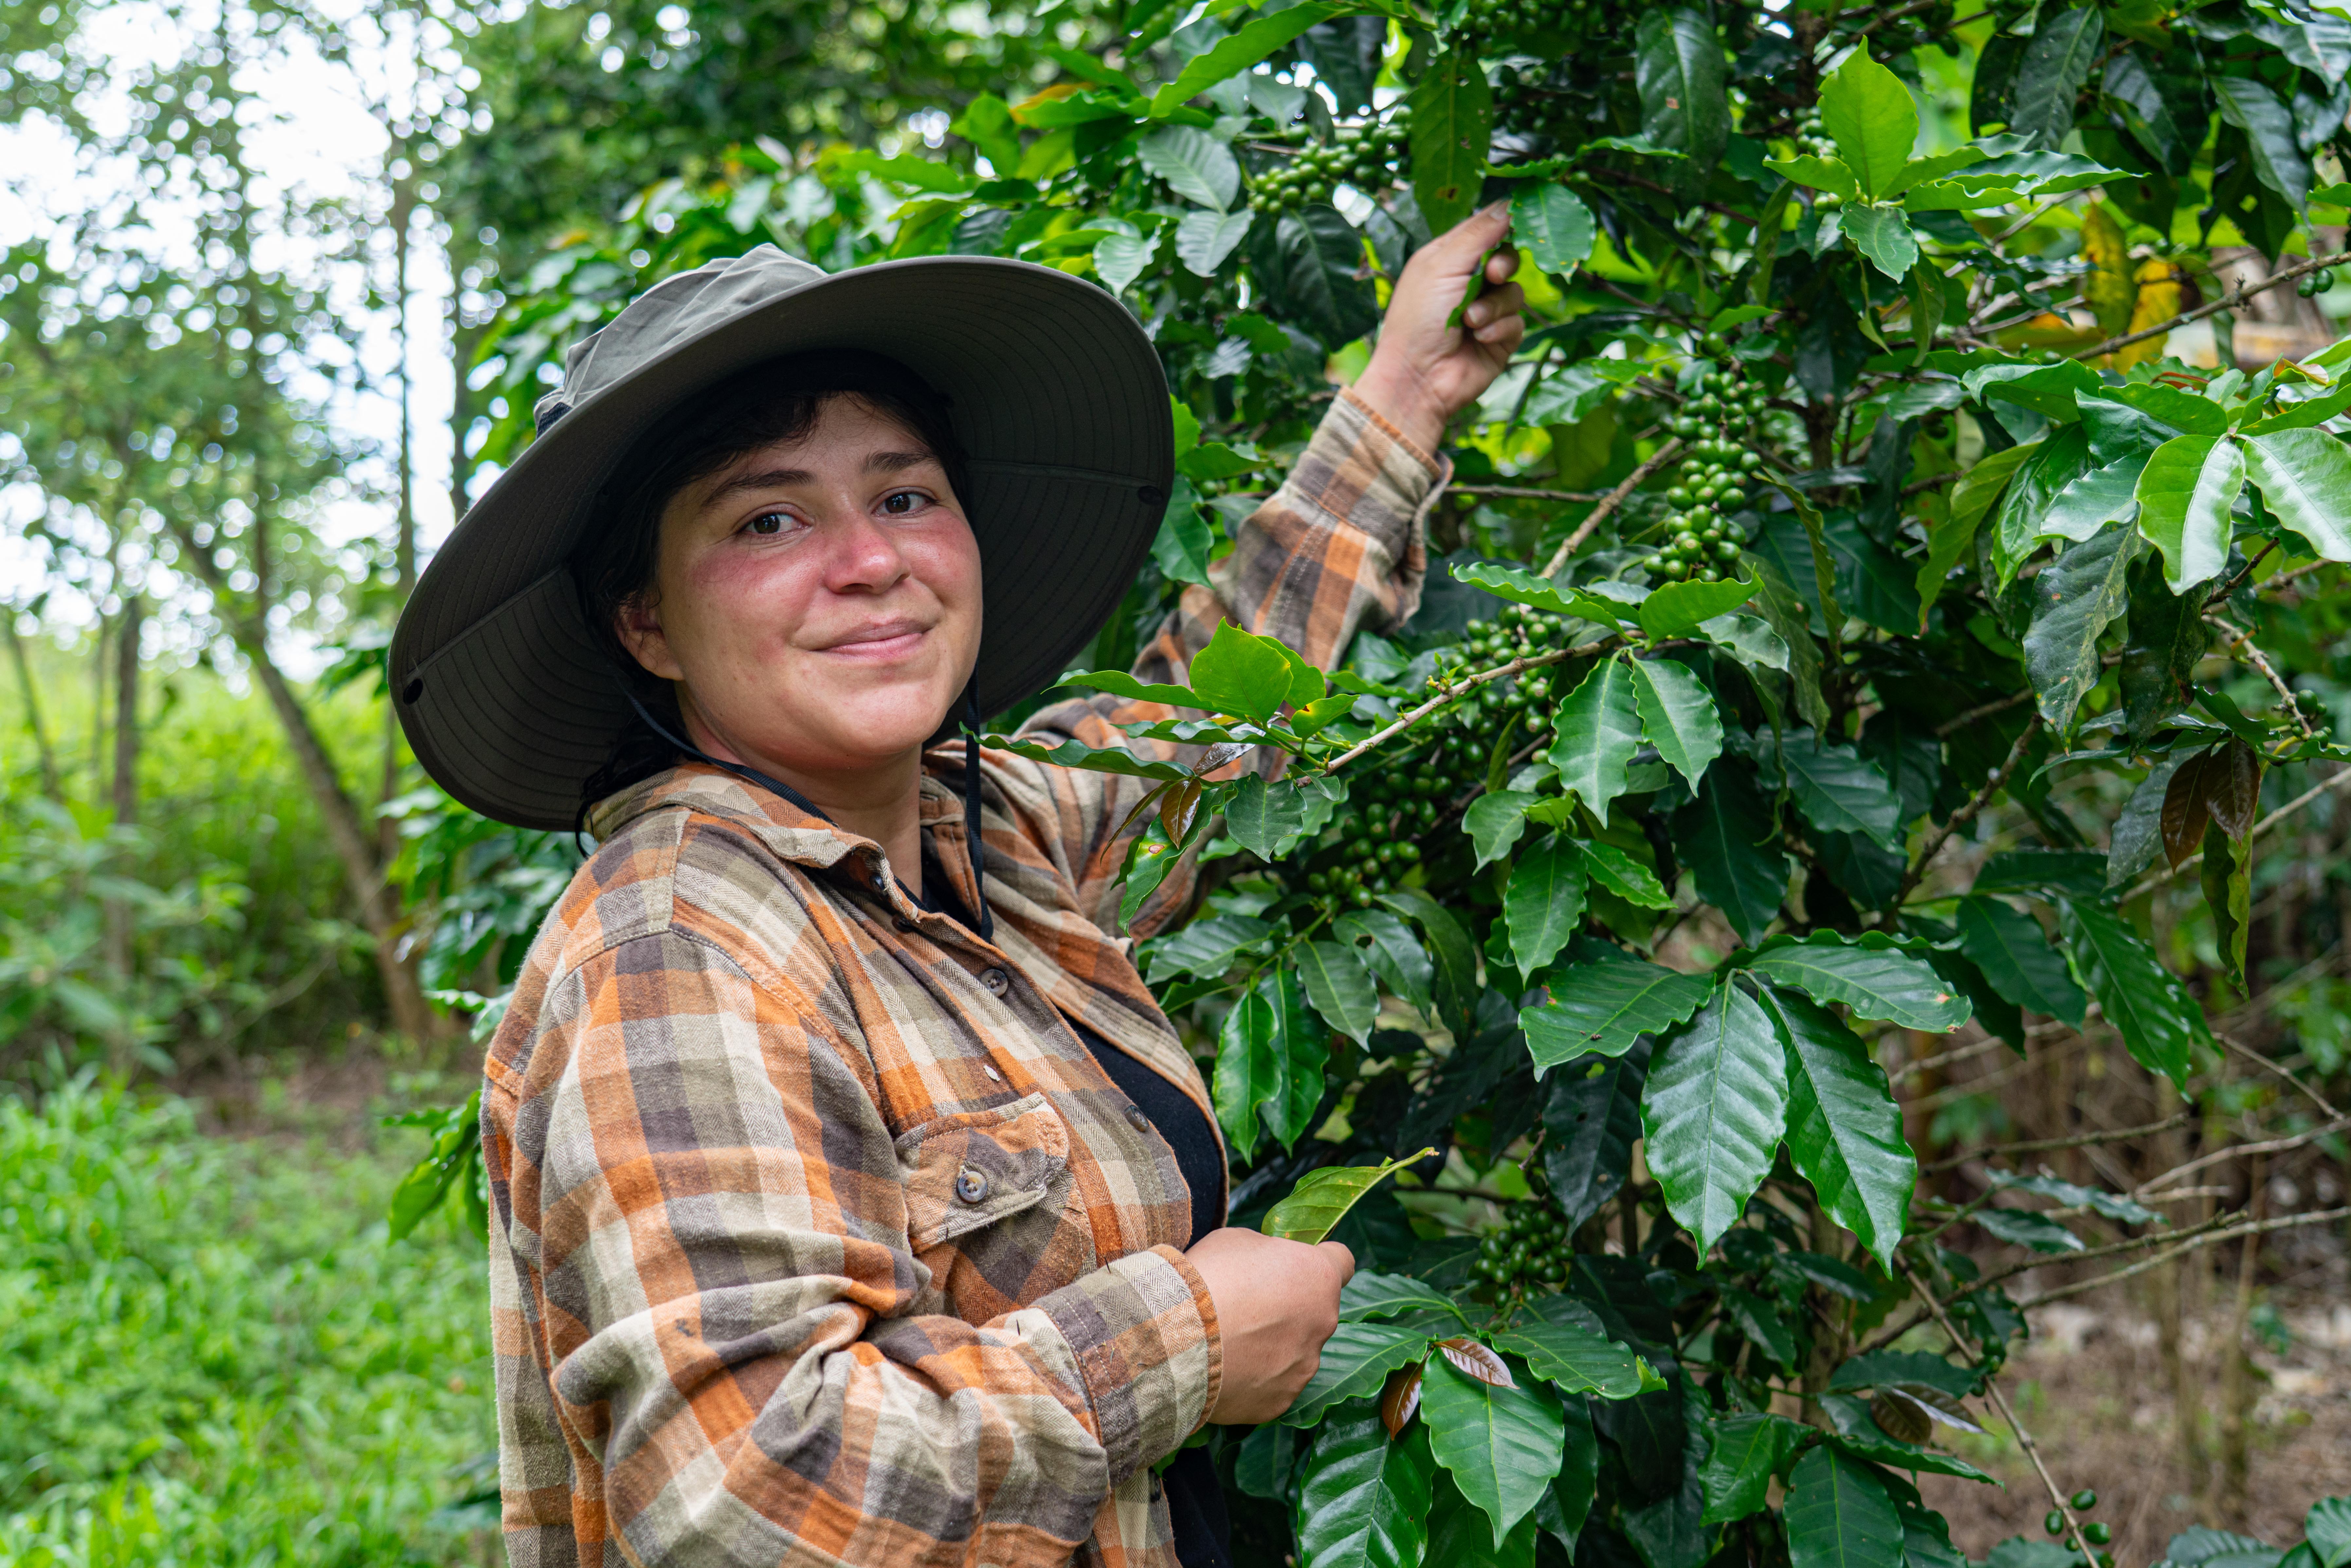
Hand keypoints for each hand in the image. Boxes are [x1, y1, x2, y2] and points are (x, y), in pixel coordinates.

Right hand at [1183, 1227, 1354, 1423]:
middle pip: (1316, 1311)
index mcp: (1320, 1277)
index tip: (1296, 1266)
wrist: (1176, 1338)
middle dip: (1290, 1307)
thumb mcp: (1239, 1241)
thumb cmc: (1209, 1278)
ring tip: (1229, 1342)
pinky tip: (1224, 1367)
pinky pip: (1273, 1384)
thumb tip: (1271, 1266)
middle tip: (1248, 1306)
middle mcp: (1324, 1324)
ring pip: (1296, 1351)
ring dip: (1273, 1345)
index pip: (1342, 1261)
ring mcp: (1304, 1367)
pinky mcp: (1281, 1401)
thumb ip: (1268, 1253)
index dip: (1319, 1261)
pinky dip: (1254, 1377)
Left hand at [1352, 201, 1526, 454]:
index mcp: (1447, 257)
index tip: (1519, 219)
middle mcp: (1467, 281)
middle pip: (1507, 256)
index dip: (1502, 224)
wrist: (1418, 378)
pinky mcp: (1499, 338)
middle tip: (1490, 275)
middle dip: (1502, 265)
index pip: (1484, 228)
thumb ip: (1478, 234)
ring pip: (1515, 291)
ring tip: (1470, 322)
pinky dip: (1499, 329)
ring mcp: (1485, 310)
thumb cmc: (1418, 319)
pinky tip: (1479, 339)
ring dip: (1494, 305)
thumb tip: (1508, 203)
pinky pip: (1517, 322)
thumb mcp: (1442, 265)